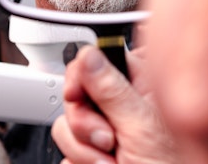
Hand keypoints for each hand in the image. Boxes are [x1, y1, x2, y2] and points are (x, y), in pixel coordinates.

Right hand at [52, 45, 180, 163]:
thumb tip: (89, 54)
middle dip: (84, 123)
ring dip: (85, 152)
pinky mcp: (92, 158)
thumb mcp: (141, 125)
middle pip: (76, 97)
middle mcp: (120, 108)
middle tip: (108, 140)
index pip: (96, 62)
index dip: (81, 75)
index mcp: (139, 87)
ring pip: (67, 128)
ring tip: (113, 163)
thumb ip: (111, 88)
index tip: (77, 92)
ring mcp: (105, 135)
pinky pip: (66, 155)